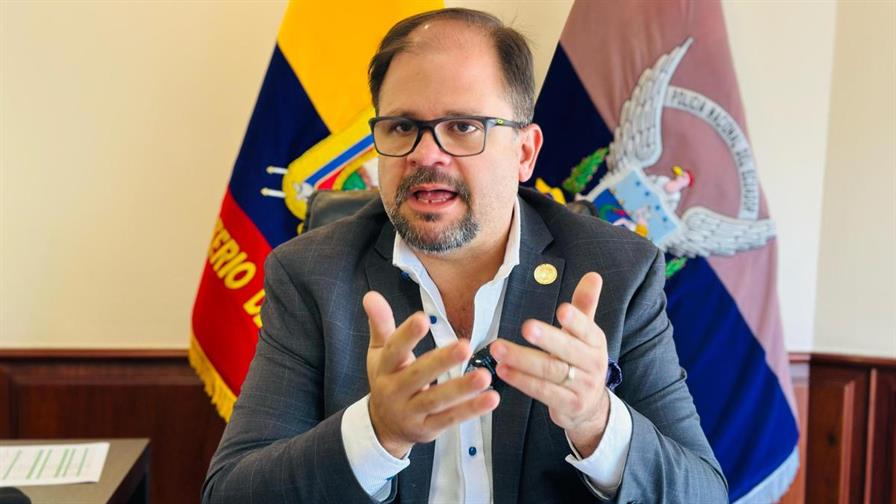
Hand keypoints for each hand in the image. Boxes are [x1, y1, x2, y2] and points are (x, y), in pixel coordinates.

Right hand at [363, 291, 500, 457]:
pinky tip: (491, 399)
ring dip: (461, 389)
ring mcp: (410, 413)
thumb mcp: (380, 353)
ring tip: (484, 376)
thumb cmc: (388, 380)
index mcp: (384, 369)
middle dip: (441, 362)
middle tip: (464, 346)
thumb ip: (380, 324)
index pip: (394, 350)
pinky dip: (471, 410)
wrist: (383, 426)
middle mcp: (394, 391)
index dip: (407, 335)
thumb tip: (370, 295)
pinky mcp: (427, 429)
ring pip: (436, 400)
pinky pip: (450, 419)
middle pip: (418, 375)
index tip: (423, 318)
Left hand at [490, 272, 608, 456]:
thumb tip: (593, 275)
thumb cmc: (581, 362)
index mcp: (595, 342)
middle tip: (526, 327)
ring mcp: (582, 386)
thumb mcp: (586, 335)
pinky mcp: (569, 405)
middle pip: (567, 350)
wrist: (591, 406)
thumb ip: (585, 305)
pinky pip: (543, 392)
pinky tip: (503, 371)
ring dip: (522, 360)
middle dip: (547, 339)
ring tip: (498, 349)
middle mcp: (593, 364)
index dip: (576, 321)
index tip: (562, 310)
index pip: (587, 329)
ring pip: (551, 371)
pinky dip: (522, 381)